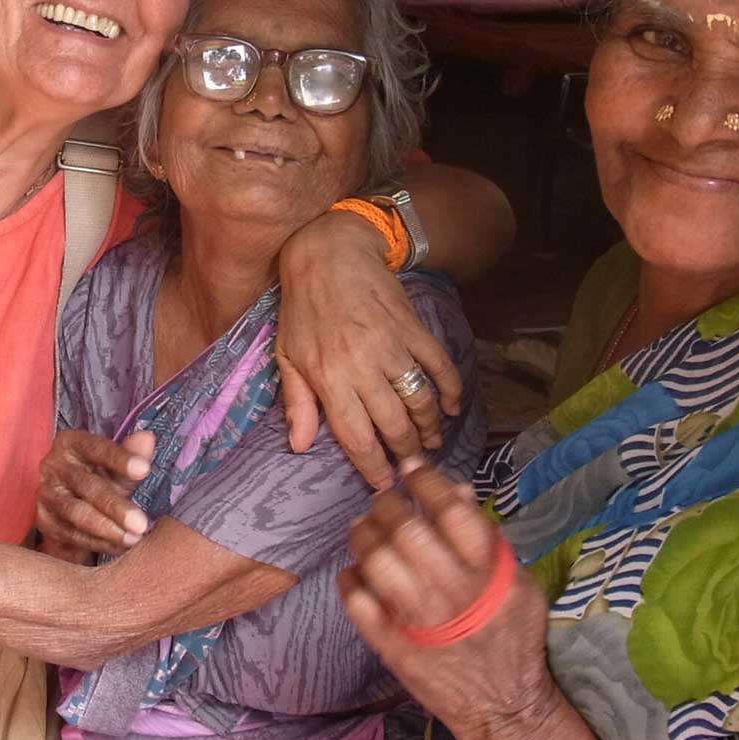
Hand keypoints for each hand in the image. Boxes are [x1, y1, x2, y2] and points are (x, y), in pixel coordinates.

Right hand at [33, 429, 154, 561]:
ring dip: (107, 529)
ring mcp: (47, 493)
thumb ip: (130, 453)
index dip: (121, 459)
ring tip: (133, 539)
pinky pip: (72, 534)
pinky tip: (120, 547)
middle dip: (116, 506)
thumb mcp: (115, 464)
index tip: (144, 470)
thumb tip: (147, 438)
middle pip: (87, 485)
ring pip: (76, 512)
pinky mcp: (45, 520)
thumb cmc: (98, 476)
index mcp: (72, 443)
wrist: (70, 503)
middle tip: (141, 523)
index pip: (96, 448)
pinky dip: (98, 543)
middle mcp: (54, 465)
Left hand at [277, 211, 461, 488]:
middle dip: (405, 454)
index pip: (356, 437)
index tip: (385, 485)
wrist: (329, 253)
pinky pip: (440, 366)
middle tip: (411, 468)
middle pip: (394, 426)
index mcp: (329, 379)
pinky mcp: (413, 329)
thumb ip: (297, 402)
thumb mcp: (287, 355)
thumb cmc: (302, 308)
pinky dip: (451, 390)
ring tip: (430, 443)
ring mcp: (392, 348)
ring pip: (420, 402)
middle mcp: (363, 368)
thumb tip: (299, 446)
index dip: (373, 467)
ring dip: (429, 428)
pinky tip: (450, 407)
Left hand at [337, 465, 558, 739]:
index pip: (450, 510)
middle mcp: (452, 591)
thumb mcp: (516, 582)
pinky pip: (356, 601)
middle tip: (383, 501)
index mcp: (488, 572)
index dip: (425, 481)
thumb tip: (456, 489)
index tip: (410, 469)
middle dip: (388, 504)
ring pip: (376, 560)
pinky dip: (350, 579)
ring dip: (363, 536)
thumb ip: (486, 536)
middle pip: (406, 529)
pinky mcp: (392, 645)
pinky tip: (356, 571)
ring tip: (363, 528)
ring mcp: (418, 620)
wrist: (505, 706)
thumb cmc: (511, 634)